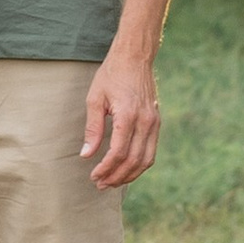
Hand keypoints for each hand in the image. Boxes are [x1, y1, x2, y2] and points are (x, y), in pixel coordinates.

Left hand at [81, 51, 160, 188]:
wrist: (134, 58)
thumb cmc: (111, 75)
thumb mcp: (95, 98)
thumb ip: (93, 128)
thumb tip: (86, 155)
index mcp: (128, 115)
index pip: (118, 152)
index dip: (106, 168)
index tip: (94, 176)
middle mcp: (145, 121)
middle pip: (133, 160)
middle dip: (116, 176)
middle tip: (100, 184)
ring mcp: (154, 123)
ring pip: (146, 160)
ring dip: (129, 175)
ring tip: (112, 182)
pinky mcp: (157, 122)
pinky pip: (151, 151)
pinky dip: (140, 165)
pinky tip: (126, 169)